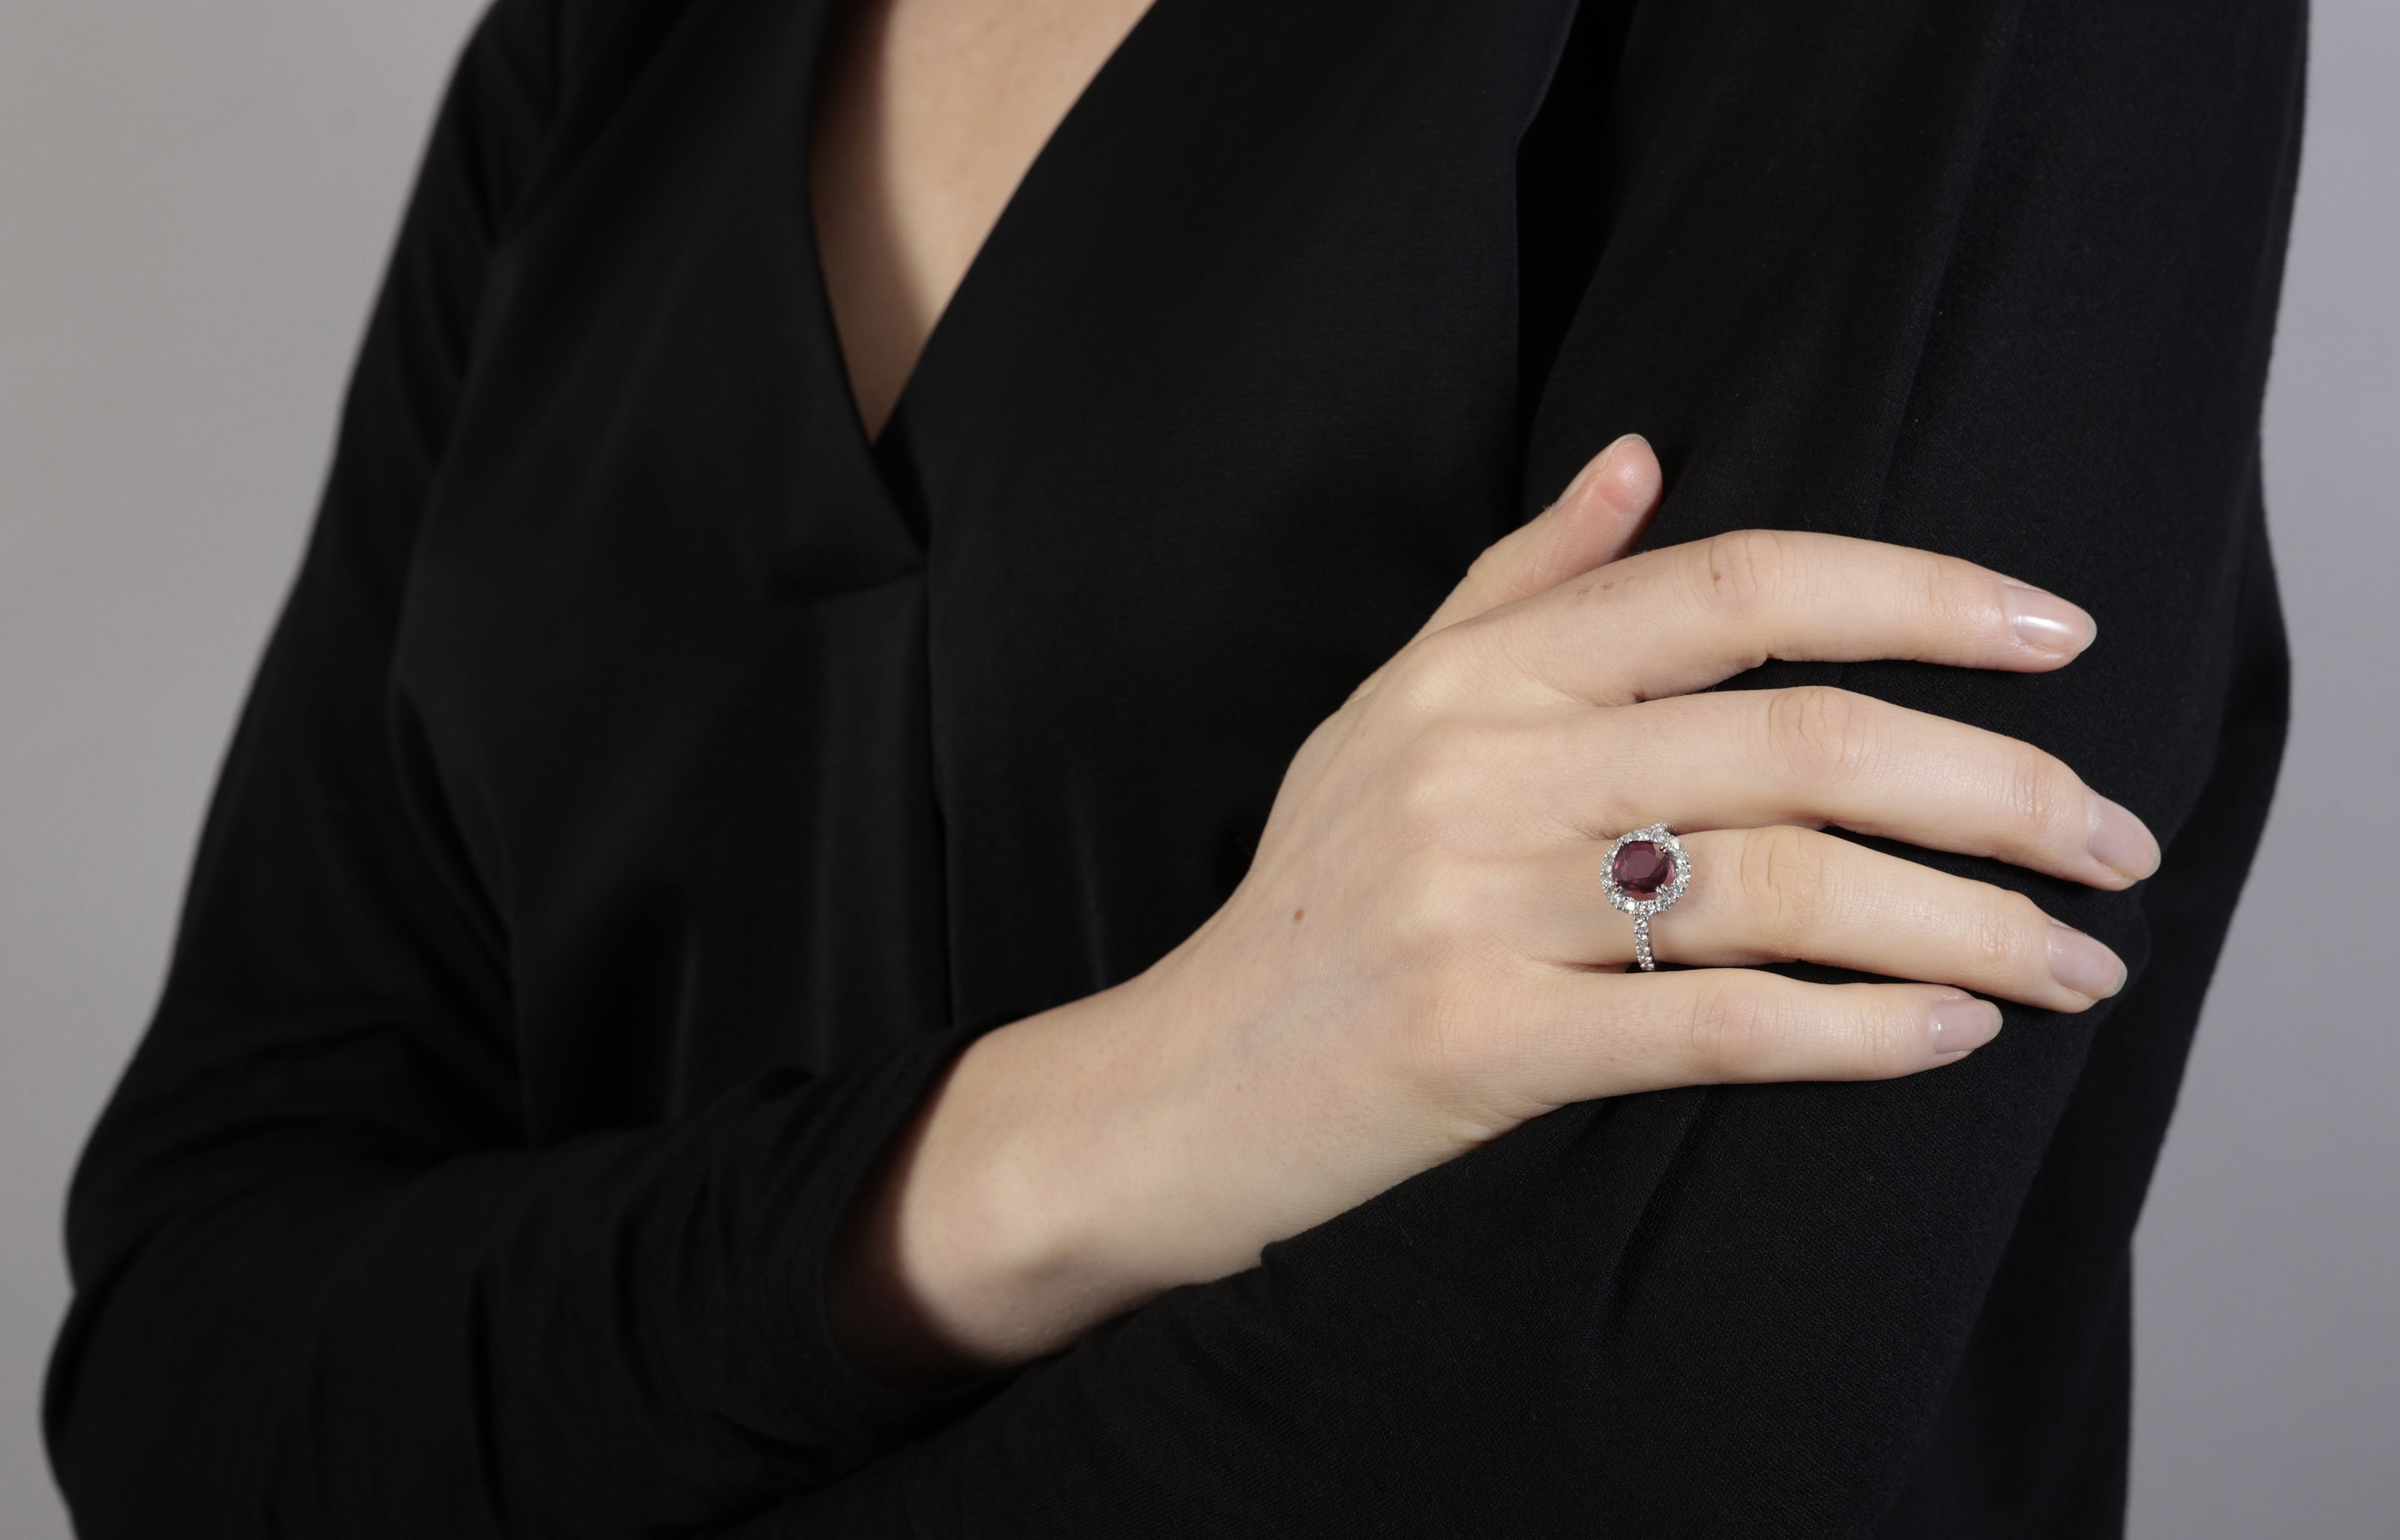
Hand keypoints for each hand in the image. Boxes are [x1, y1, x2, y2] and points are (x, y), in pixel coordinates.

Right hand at [829, 435, 2155, 1382]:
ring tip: (2074, 965)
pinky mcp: (1477, 1041)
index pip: (1734, 586)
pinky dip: (1859, 1033)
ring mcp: (1472, 901)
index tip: (2058, 635)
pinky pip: (1712, 1025)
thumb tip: (1643, 456)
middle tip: (2116, 842)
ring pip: (1785, 886)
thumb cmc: (1310, 902)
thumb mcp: (1388, 715)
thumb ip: (1522, 587)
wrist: (1177, 1086)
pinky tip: (1952, 1035)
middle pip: (1800, 739)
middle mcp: (1476, 764)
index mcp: (1474, 672)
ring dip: (1971, 928)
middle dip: (2000, 790)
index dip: (1917, 595)